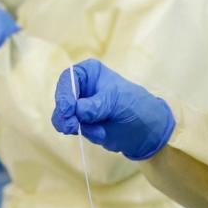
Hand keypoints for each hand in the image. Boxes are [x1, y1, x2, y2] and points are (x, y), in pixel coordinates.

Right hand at [52, 60, 174, 160]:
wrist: (145, 129)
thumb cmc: (135, 105)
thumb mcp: (117, 101)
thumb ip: (96, 106)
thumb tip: (76, 111)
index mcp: (88, 73)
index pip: (67, 79)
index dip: (64, 94)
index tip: (69, 110)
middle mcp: (80, 87)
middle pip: (61, 99)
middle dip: (66, 115)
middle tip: (74, 127)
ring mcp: (78, 106)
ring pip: (62, 116)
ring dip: (76, 126)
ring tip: (98, 132)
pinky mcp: (79, 122)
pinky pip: (70, 128)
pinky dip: (83, 133)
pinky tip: (100, 134)